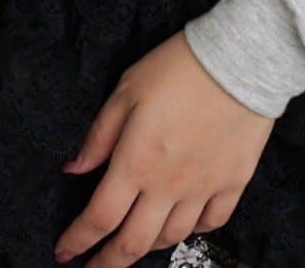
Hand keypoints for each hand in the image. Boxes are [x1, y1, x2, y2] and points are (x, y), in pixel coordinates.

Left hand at [53, 29, 273, 263]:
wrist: (240, 58)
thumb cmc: (179, 67)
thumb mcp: (127, 90)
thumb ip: (100, 134)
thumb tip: (74, 168)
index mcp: (136, 163)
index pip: (99, 218)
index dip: (78, 241)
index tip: (64, 252)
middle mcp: (168, 186)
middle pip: (132, 243)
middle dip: (107, 264)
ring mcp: (203, 188)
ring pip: (171, 238)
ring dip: (147, 247)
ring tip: (134, 244)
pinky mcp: (233, 182)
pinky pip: (211, 223)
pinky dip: (193, 231)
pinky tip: (183, 224)